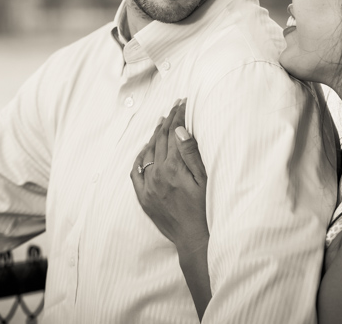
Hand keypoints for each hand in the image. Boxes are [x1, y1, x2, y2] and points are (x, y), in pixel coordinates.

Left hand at [131, 100, 208, 252]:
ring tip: (162, 122)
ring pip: (147, 152)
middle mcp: (157, 174)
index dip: (178, 115)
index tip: (183, 102)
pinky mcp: (143, 197)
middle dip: (168, 120)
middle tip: (175, 106)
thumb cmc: (205, 209)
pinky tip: (145, 149)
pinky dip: (139, 157)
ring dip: (155, 135)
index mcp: (173, 167)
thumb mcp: (205, 179)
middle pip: (160, 139)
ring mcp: (148, 185)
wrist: (194, 239)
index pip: (173, 133)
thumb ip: (191, 153)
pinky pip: (135, 171)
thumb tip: (180, 130)